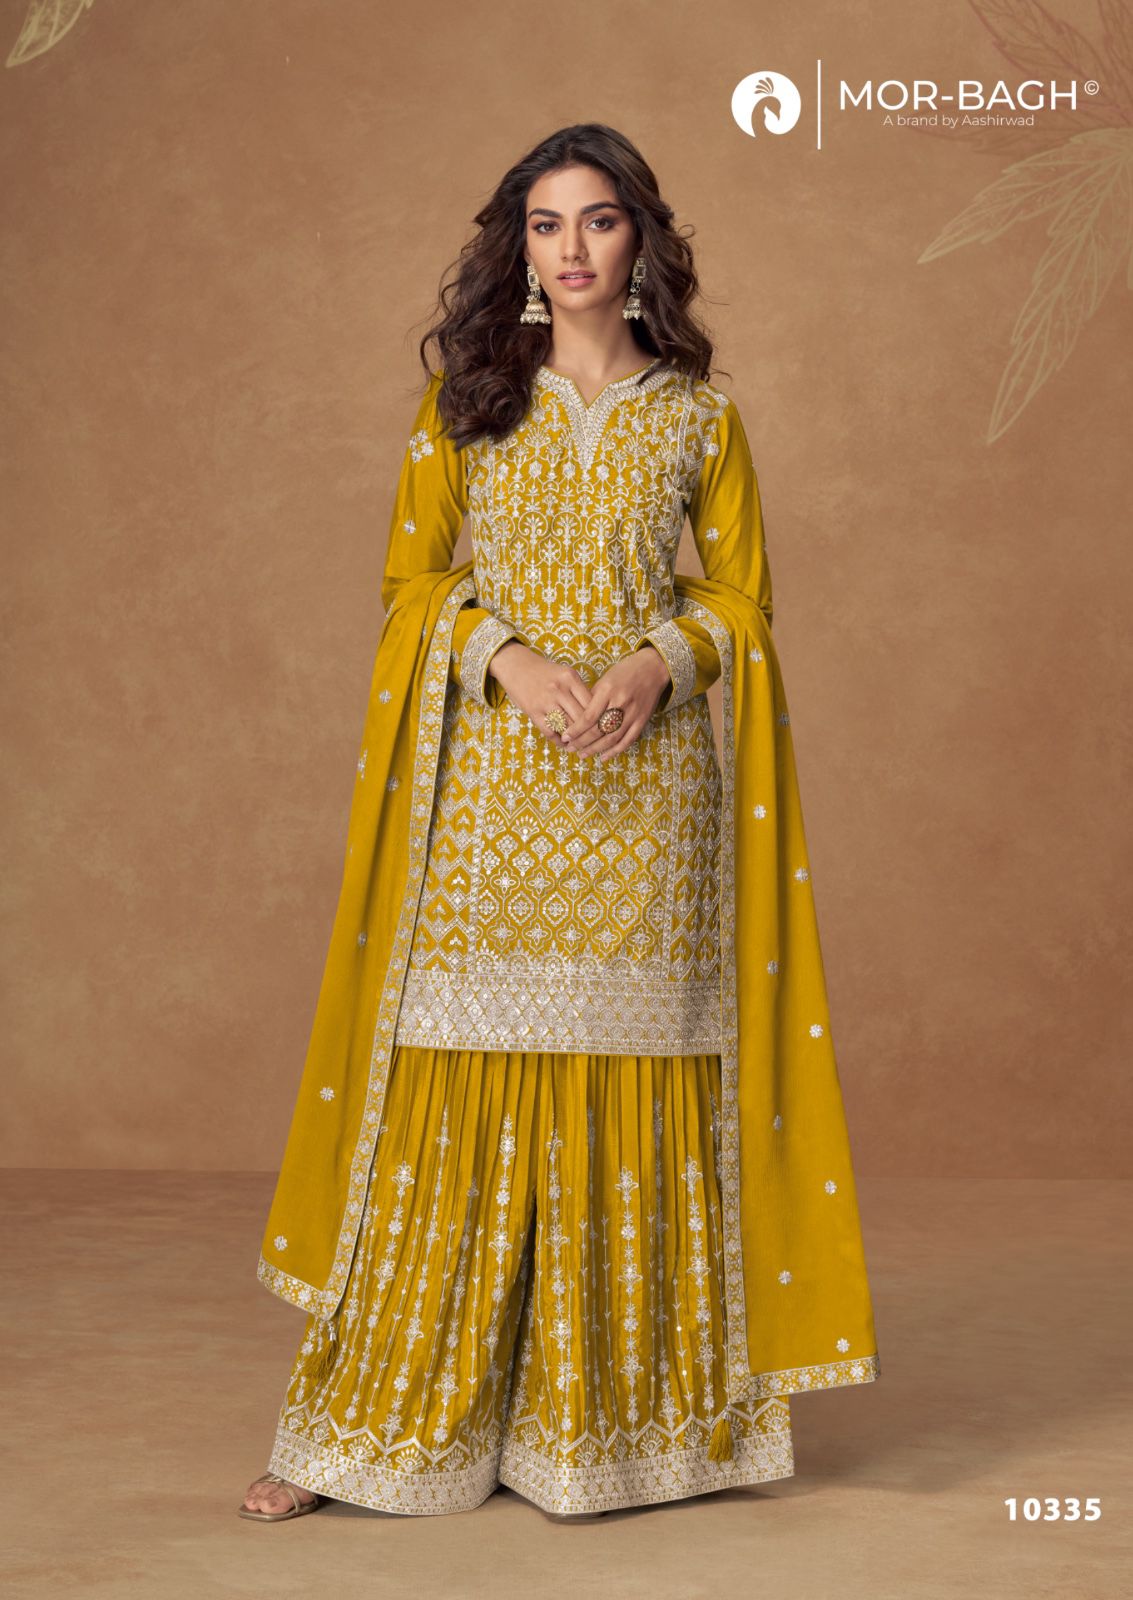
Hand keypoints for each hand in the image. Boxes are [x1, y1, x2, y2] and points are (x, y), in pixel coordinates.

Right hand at [487, 641, 595, 744]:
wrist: (516, 666)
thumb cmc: (545, 672)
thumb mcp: (565, 674)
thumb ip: (579, 690)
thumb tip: (596, 714)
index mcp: (570, 677)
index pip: (591, 703)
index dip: (599, 718)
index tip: (603, 727)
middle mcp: (559, 689)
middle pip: (581, 717)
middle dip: (589, 732)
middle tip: (594, 741)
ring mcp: (545, 701)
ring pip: (567, 726)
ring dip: (575, 739)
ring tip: (580, 744)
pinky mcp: (533, 711)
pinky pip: (550, 731)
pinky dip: (559, 740)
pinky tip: (564, 742)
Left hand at [560, 646, 670, 760]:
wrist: (653, 668)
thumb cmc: (625, 672)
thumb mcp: (605, 679)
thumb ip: (592, 697)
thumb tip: (578, 717)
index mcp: (608, 690)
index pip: (588, 717)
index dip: (576, 730)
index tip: (565, 737)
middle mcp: (620, 703)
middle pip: (598, 730)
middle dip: (582, 742)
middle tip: (570, 748)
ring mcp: (633, 713)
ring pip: (611, 738)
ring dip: (595, 749)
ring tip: (583, 754)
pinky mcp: (642, 721)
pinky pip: (627, 740)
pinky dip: (615, 751)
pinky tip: (603, 757)